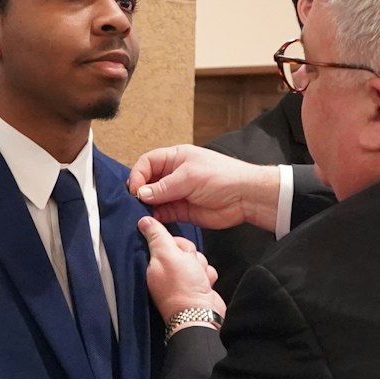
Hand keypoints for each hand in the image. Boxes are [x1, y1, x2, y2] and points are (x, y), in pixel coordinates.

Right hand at [129, 146, 282, 232]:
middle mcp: (174, 175)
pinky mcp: (183, 211)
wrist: (245, 197)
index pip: (147, 162)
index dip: (138, 174)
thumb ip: (164, 187)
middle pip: (148, 182)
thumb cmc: (223, 177)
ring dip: (147, 207)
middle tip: (136, 203)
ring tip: (143, 213)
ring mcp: (178, 193)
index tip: (135, 189)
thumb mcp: (189, 176)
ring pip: (154, 200)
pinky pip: (164, 214)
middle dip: (140, 192)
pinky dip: (157, 218)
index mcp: (175, 158)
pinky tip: (154, 220)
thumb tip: (141, 194)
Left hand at [138, 217, 222, 320]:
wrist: (201, 313)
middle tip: (189, 267)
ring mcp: (181, 280)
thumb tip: (143, 220)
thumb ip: (156, 236)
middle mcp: (165, 272)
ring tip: (197, 279)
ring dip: (201, 266)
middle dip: (191, 255)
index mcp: (154, 264)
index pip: (166, 240)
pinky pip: (205, 271)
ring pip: (196, 259)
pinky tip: (204, 285)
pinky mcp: (196, 286)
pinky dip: (207, 276)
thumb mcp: (168, 254)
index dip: (176, 243)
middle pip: (184, 248)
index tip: (177, 250)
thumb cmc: (183, 287)